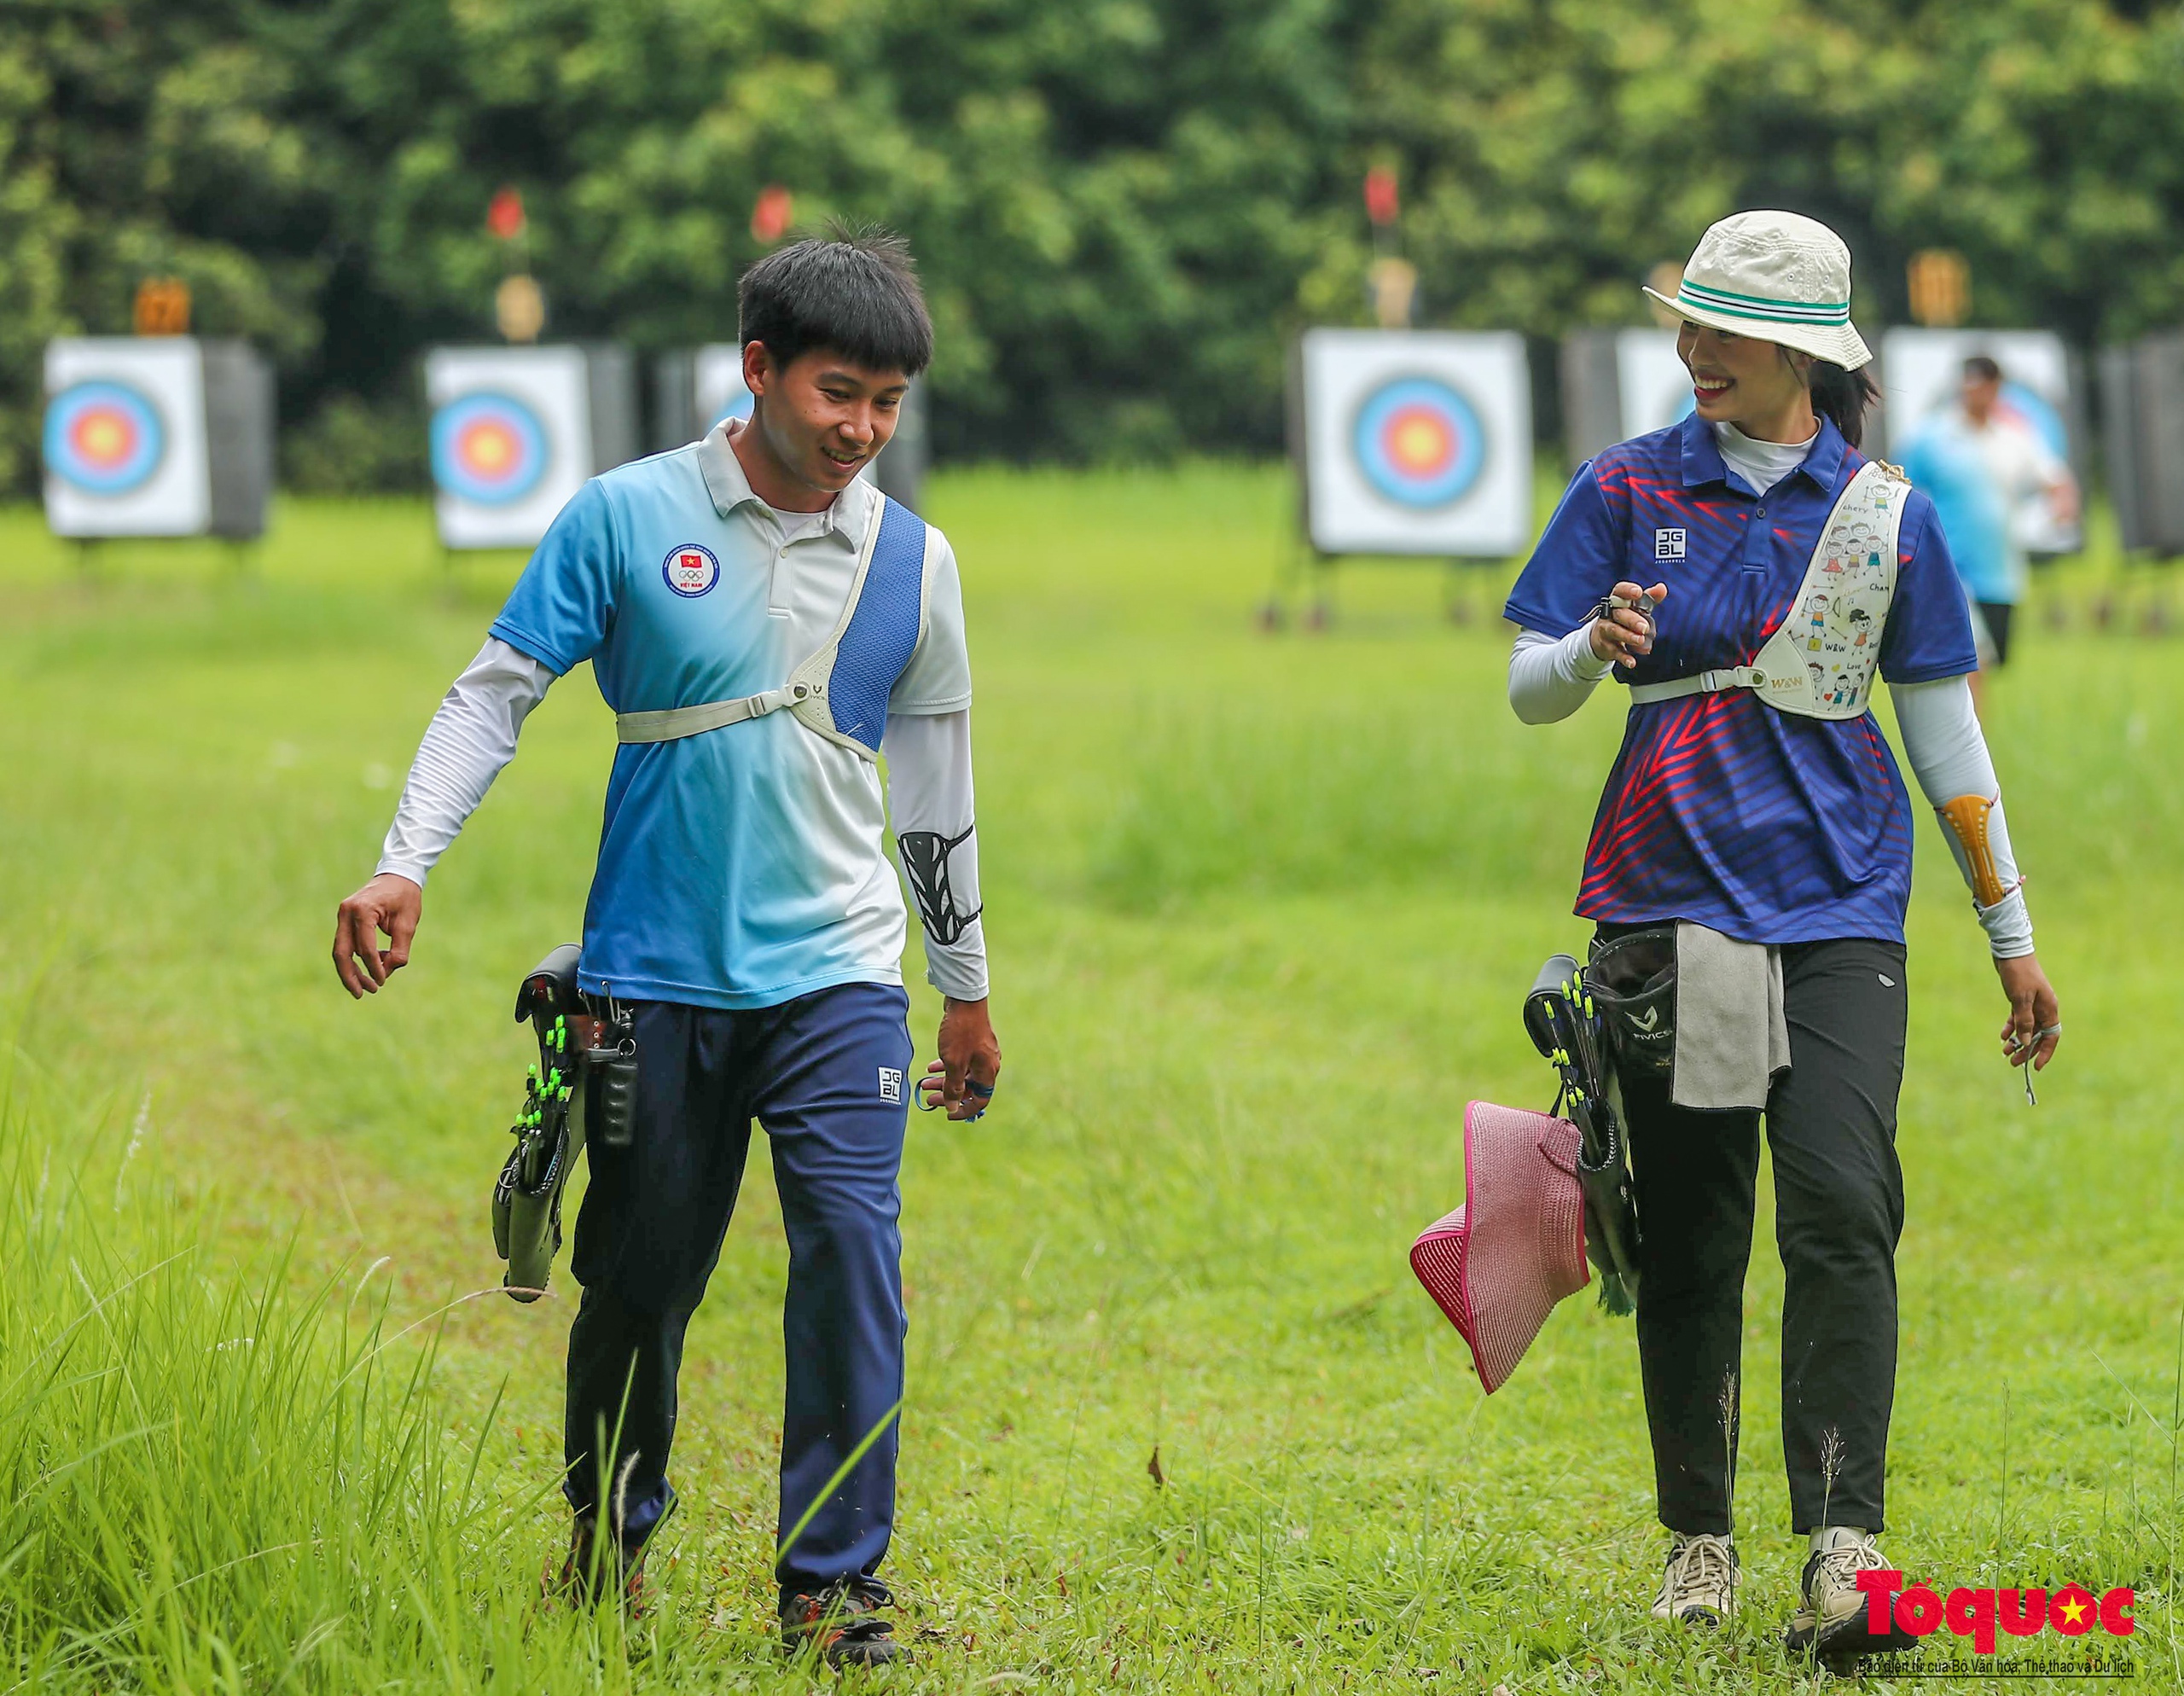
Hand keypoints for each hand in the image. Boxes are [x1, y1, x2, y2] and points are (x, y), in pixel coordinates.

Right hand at [332, 873, 422, 997]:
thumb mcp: (408, 923)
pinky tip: (370, 970)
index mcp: (363, 910)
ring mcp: (343, 915)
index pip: (365, 947)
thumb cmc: (406, 897)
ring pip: (341, 951)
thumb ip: (399, 949)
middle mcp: (347, 912)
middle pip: (342, 952)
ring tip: (365, 988)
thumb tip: (387, 971)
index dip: (373, 968)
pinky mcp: (345, 920)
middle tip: (361, 994)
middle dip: (350, 976)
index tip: (382, 982)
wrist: (398, 875)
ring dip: (351, 971)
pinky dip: (356, 959)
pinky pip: (346, 944)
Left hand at [919, 996, 1000, 1120]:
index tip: (947, 1113)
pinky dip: (947, 1066)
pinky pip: (960, 1061)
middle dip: (948, 1094)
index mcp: (988, 1072)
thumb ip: (953, 1087)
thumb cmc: (961, 1032)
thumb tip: (952, 1107)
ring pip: (962, 1073)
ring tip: (924, 1082)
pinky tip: (931, 1066)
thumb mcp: (954, 1063)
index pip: (980, 1100)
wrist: (964, 1000)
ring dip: (944, 1080)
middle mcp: (988, 1064)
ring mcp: (981, 1052)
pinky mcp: (972, 1042)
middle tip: (929, 1098)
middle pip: (969, 1088)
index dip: (964, 1110)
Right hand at [1589, 581, 1668, 667]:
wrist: (1602, 638)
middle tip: (1644, 627)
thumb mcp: (1636, 607)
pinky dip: (1623, 657)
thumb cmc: (1624, 618)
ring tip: (1641, 641)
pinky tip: (1632, 662)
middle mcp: (1609, 614)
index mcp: (1617, 601)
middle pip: (1619, 613)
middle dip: (1632, 620)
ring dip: (1628, 636)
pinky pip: (1615, 652)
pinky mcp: (1606, 647)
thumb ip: (1649, 598)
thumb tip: (1662, 587)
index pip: (1619, 591)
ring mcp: (1606, 630)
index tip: (1638, 592)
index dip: (1627, 590)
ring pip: (1614, 631)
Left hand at [1994, 952, 2059, 1072]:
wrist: (2010, 951)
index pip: (2051, 1036)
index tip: (2036, 1067)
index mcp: (2049, 1008)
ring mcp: (2033, 1004)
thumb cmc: (2018, 973)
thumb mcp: (2020, 999)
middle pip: (2038, 1035)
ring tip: (2005, 1051)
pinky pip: (2019, 1018)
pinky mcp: (2021, 999)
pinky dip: (2012, 1027)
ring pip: (2027, 1028)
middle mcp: (2044, 1008)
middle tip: (2012, 1062)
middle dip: (2027, 1050)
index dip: (2045, 1052)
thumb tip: (2025, 1042)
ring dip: (2017, 1040)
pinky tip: (2003, 1036)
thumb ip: (2024, 1021)